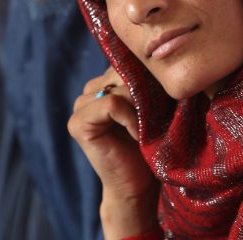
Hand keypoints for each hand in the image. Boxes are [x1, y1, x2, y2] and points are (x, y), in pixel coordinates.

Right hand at [69, 66, 158, 237]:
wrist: (139, 186)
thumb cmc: (151, 146)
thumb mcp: (152, 106)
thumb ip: (147, 82)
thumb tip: (158, 55)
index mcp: (106, 83)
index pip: (127, 61)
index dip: (148, 76)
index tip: (165, 98)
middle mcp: (89, 91)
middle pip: (123, 71)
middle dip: (145, 90)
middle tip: (158, 115)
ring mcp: (80, 106)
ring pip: (119, 86)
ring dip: (140, 106)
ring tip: (148, 127)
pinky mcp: (77, 123)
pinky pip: (112, 104)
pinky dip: (132, 118)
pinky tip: (138, 136)